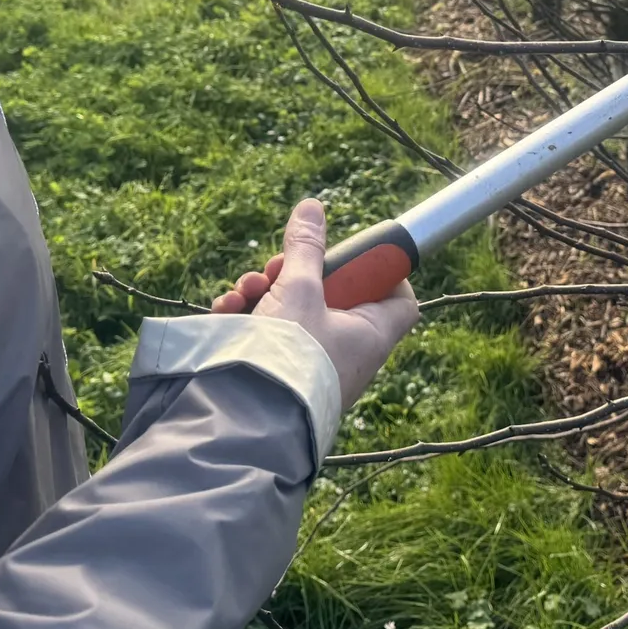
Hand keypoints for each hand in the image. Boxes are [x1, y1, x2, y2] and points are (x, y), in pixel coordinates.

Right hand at [211, 198, 418, 410]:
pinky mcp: (283, 374)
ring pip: (296, 313)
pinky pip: (273, 336)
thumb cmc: (289, 357)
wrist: (247, 420)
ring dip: (266, 293)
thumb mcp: (298, 289)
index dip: (382, 271)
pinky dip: (251, 319)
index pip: (399, 299)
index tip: (353, 254)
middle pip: (335, 296)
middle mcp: (349, 351)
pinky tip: (228, 310)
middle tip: (276, 268)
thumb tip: (313, 208)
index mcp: (370, 332)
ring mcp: (315, 365)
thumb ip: (305, 248)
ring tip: (245, 290)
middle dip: (297, 274)